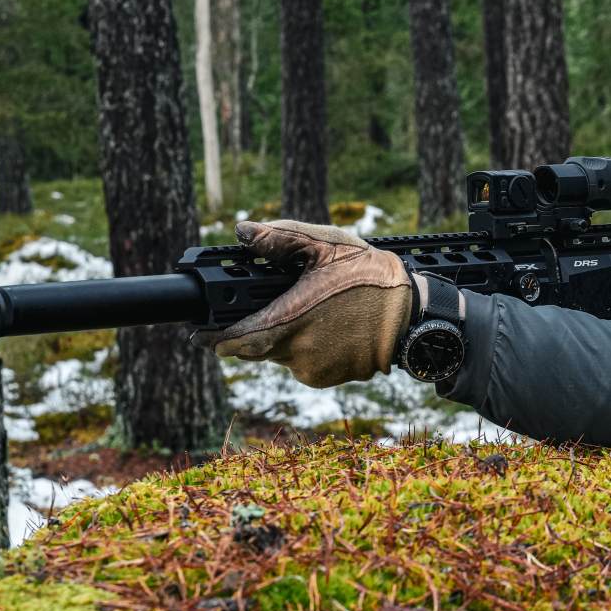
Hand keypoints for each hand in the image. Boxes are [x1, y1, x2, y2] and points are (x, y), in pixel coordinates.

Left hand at [194, 220, 411, 386]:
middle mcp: (299, 350)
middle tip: (264, 309)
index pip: (238, 339)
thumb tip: (242, 232)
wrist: (411, 313)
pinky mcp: (330, 379)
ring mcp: (314, 368)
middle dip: (252, 332)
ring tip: (307, 311)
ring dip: (281, 338)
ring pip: (279, 356)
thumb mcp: (325, 246)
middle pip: (256, 348)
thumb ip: (280, 238)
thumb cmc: (368, 275)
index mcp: (293, 318)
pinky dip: (302, 349)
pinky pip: (302, 365)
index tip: (199, 335)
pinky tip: (323, 328)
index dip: (213, 339)